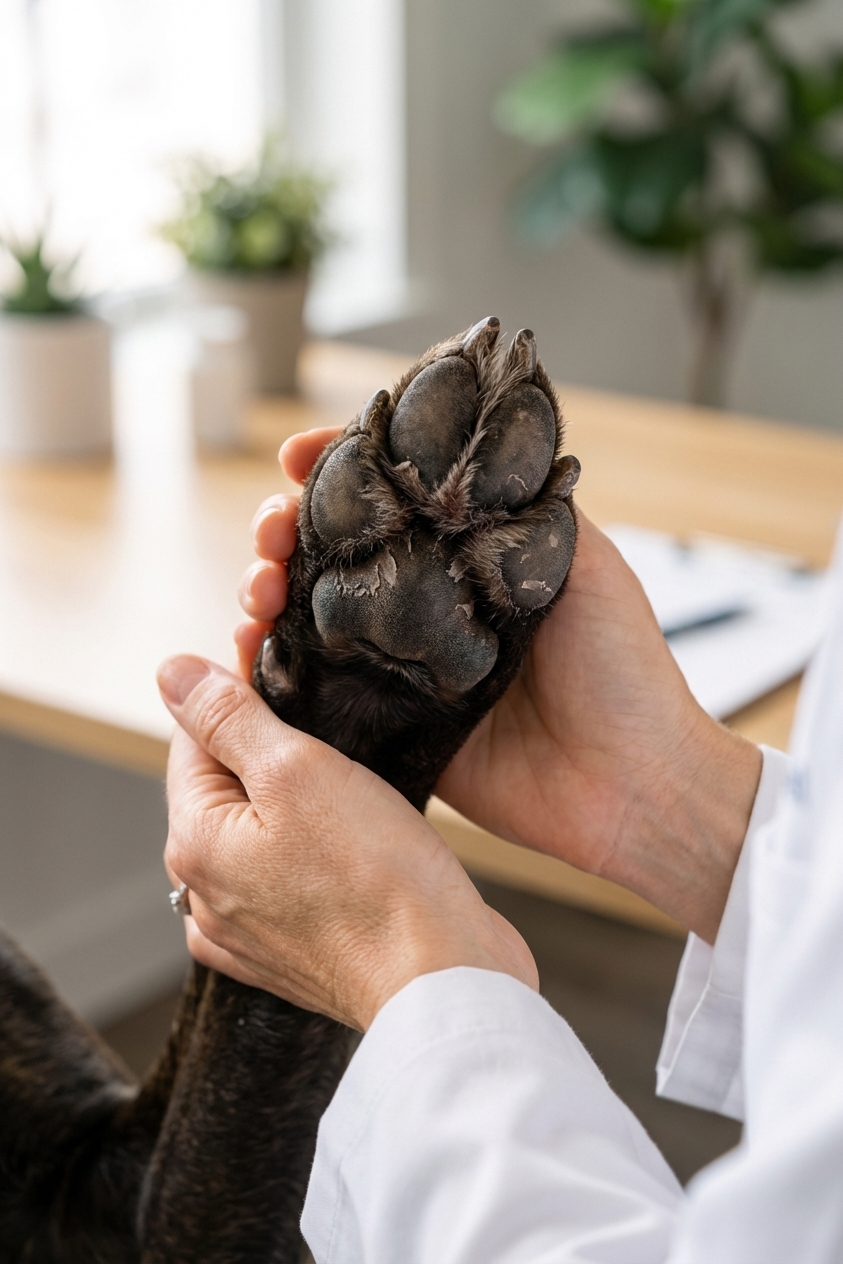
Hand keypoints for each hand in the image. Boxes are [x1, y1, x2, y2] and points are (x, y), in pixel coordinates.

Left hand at [158, 655, 536, 1030]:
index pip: (193, 739)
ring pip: (259, 832)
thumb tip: (172, 672)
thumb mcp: (298, 769)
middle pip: (224, 787)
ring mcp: (249, 931)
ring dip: (295, 799)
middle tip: (332, 722)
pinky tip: (349, 840)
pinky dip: (310, 852)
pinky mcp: (294, 953)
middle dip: (268, 746)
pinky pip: (286, 879)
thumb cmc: (377, 878)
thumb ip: (228, 718)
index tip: (286, 667)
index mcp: (195, 845)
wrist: (440, 979)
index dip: (239, 691)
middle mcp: (208, 895)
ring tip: (352, 779)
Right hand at [237, 428, 760, 943]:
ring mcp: (404, 671)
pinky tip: (248, 645)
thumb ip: (528, 508)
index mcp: (469, 563)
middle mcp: (429, 611)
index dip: (337, 472)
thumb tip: (464, 454)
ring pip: (310, 619)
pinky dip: (269, 668)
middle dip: (284, 529)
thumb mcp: (588, 563)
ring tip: (258, 586)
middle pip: (334, 556)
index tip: (298, 455)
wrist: (633, 783)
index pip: (389, 503)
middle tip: (270, 530)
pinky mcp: (391, 731)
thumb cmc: (625, 670)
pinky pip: (314, 695)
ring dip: (267, 591)